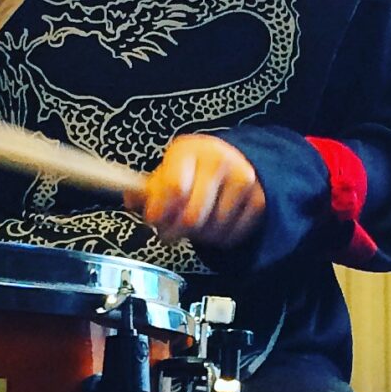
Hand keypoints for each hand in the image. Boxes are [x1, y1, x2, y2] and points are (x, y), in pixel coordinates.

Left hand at [137, 133, 265, 249]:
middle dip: (175, 231)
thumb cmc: (191, 170)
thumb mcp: (166, 171)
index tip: (153, 220)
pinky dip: (218, 240)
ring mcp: (243, 180)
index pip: (174, 188)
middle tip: (169, 232)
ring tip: (192, 227)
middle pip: (192, 216)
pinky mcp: (259, 200)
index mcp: (189, 151)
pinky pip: (232, 236)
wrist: (232, 160)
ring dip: (197, 237)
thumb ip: (146, 189)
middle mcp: (219, 161)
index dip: (160, 212)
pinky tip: (211, 228)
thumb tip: (131, 200)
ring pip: (212, 230)